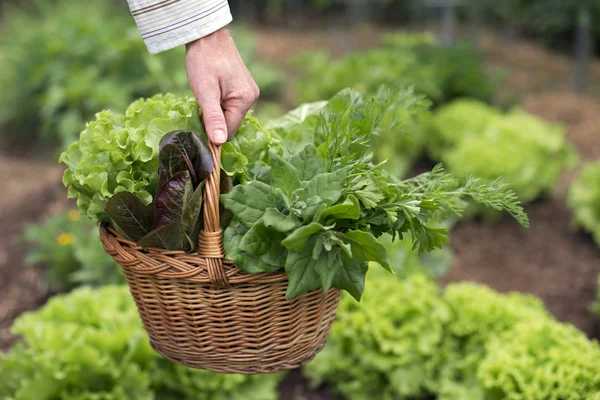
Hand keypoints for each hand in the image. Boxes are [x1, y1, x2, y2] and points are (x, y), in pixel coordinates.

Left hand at [186, 28, 259, 143]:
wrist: (207, 35)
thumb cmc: (203, 60)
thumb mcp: (204, 91)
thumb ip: (212, 118)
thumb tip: (219, 142)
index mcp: (245, 99)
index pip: (229, 130)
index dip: (212, 131)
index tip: (197, 124)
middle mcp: (252, 97)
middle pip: (231, 123)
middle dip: (214, 120)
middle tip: (199, 106)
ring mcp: (249, 92)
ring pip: (230, 114)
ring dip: (216, 112)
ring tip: (205, 96)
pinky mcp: (243, 88)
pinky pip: (231, 105)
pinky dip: (219, 104)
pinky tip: (211, 93)